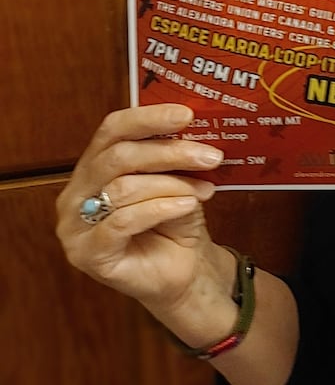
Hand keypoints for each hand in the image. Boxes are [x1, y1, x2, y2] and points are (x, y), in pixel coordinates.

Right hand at [55, 103, 226, 315]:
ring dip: (173, 184)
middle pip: (119, 156)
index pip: (111, 129)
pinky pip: (123, 221)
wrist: (181, 270)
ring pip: (124, 188)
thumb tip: (191, 125)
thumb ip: (174, 154)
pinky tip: (187, 205)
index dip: (147, 117)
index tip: (186, 114)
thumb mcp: (177, 179)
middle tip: (210, 155)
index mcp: (94, 166)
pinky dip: (161, 208)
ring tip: (204, 188)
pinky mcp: (87, 254)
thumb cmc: (174, 221)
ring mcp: (75, 226)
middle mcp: (76, 193)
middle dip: (170, 152)